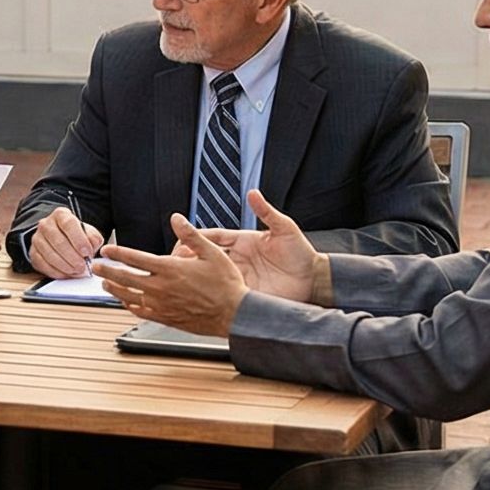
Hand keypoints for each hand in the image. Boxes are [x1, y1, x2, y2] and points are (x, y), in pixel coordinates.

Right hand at [27, 205, 103, 276]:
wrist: (61, 240)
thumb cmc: (76, 236)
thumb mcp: (88, 233)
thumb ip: (93, 238)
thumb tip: (92, 245)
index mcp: (61, 215)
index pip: (69, 224)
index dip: (79, 239)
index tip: (87, 252)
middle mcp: (46, 224)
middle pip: (58, 241)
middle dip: (72, 257)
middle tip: (83, 266)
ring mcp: (37, 238)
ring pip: (49, 254)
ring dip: (65, 266)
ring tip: (76, 271)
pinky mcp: (33, 253)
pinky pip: (42, 264)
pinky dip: (56, 272)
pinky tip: (66, 274)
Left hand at [95, 217, 246, 336]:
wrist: (234, 314)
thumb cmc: (225, 284)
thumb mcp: (212, 253)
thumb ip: (190, 235)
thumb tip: (176, 218)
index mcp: (170, 268)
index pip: (135, 258)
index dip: (117, 252)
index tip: (106, 250)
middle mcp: (161, 287)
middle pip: (125, 277)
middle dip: (107, 271)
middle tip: (96, 267)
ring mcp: (161, 304)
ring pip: (129, 296)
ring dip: (114, 289)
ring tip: (105, 284)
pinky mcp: (165, 318)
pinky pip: (140, 312)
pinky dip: (129, 305)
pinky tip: (126, 302)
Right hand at [193, 191, 322, 304]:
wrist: (314, 281)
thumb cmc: (301, 254)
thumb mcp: (285, 229)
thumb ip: (267, 212)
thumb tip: (253, 194)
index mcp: (243, 242)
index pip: (213, 237)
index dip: (196, 238)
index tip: (183, 240)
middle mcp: (238, 259)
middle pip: (206, 257)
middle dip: (189, 259)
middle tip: (175, 262)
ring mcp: (240, 277)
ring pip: (210, 276)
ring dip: (196, 277)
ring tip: (182, 279)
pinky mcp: (245, 294)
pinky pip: (224, 294)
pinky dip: (211, 294)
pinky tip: (201, 296)